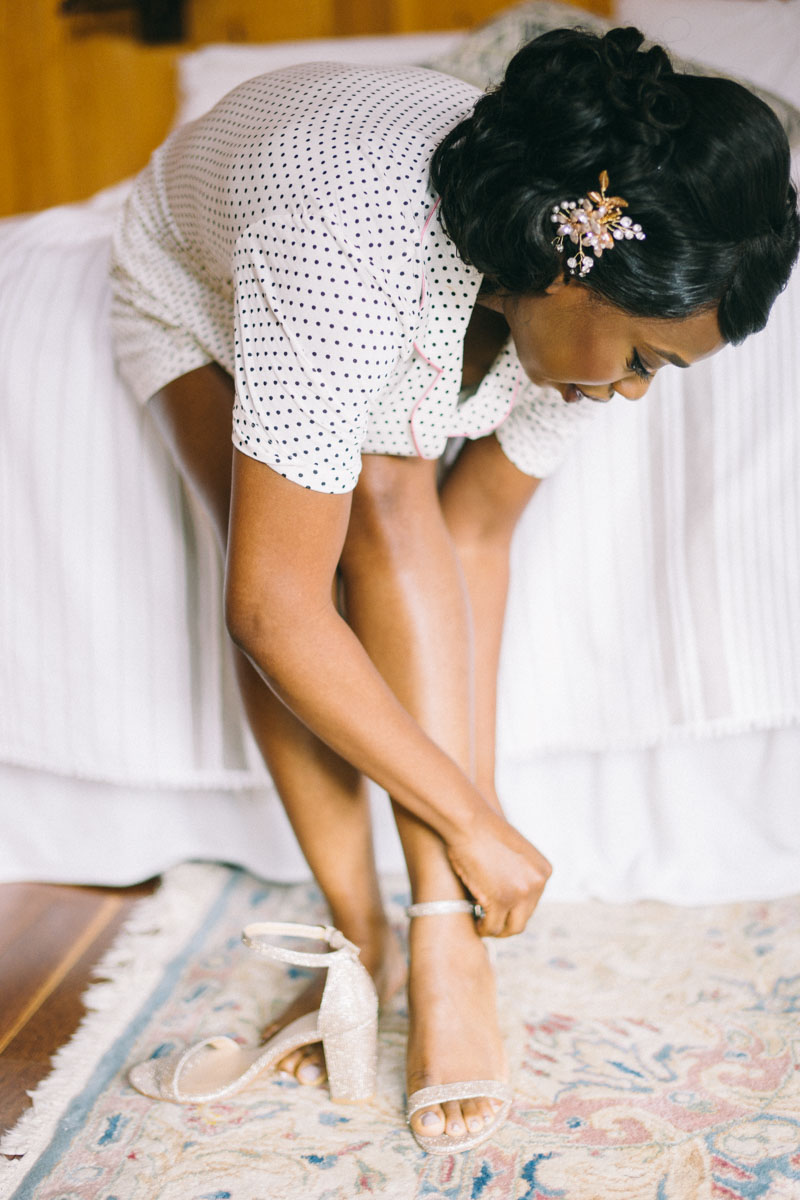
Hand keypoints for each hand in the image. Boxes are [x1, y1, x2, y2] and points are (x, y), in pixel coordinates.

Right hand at [445, 808, 551, 936]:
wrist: (470, 821)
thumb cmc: (484, 830)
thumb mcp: (512, 851)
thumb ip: (517, 870)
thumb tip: (508, 890)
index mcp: (543, 872)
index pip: (533, 901)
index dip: (515, 908)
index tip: (500, 909)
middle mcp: (537, 884)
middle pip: (525, 917)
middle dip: (507, 921)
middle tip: (490, 921)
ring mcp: (521, 894)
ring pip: (512, 928)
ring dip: (497, 929)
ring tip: (483, 924)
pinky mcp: (500, 901)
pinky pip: (492, 927)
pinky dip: (483, 929)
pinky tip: (475, 923)